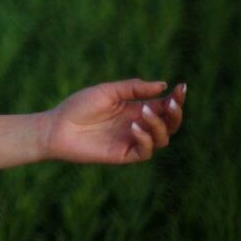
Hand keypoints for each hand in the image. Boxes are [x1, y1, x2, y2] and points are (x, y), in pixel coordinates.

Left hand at [38, 77, 185, 164]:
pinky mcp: (125, 154)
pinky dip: (146, 138)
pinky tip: (135, 127)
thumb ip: (133, 89)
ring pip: (162, 138)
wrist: (57, 127)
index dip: (176, 98)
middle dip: (175, 113)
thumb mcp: (108, 92)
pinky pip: (146, 151)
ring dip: (159, 125)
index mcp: (135, 109)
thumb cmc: (78, 107)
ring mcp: (132, 140)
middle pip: (169, 124)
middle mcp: (137, 125)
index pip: (163, 106)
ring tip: (144, 113)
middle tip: (171, 102)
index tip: (182, 87)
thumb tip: (163, 85)